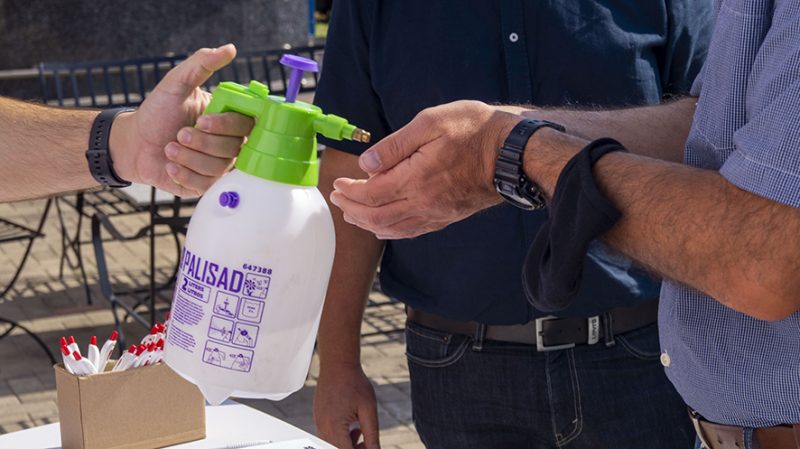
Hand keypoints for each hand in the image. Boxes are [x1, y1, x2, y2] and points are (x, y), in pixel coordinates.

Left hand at [109, 44, 253, 195]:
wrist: (133, 143)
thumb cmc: (157, 112)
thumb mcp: (177, 83)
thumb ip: (202, 63)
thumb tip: (229, 48)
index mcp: (227, 119)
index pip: (246, 124)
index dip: (227, 125)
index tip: (203, 120)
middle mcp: (227, 144)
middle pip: (233, 148)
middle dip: (201, 141)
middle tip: (179, 133)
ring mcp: (217, 166)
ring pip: (217, 167)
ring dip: (187, 157)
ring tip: (169, 147)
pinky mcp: (204, 185)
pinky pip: (203, 184)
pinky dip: (182, 173)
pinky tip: (169, 164)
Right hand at [314, 364, 380, 448]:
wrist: (337, 364)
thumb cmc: (354, 382)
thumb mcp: (368, 409)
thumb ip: (372, 434)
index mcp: (334, 427)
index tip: (370, 446)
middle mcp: (322, 427)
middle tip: (367, 441)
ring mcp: (318, 422)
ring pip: (331, 444)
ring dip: (346, 443)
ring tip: (359, 430)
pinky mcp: (318, 417)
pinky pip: (327, 434)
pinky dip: (339, 435)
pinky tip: (350, 424)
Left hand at [329, 100, 520, 238]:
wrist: (512, 153)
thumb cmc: (475, 130)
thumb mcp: (430, 122)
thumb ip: (394, 145)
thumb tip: (367, 164)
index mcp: (416, 179)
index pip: (371, 194)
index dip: (350, 192)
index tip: (338, 184)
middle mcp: (424, 203)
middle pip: (376, 217)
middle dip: (352, 209)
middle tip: (338, 199)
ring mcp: (437, 213)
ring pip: (393, 228)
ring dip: (367, 223)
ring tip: (352, 214)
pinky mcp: (447, 216)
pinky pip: (411, 231)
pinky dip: (390, 230)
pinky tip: (383, 226)